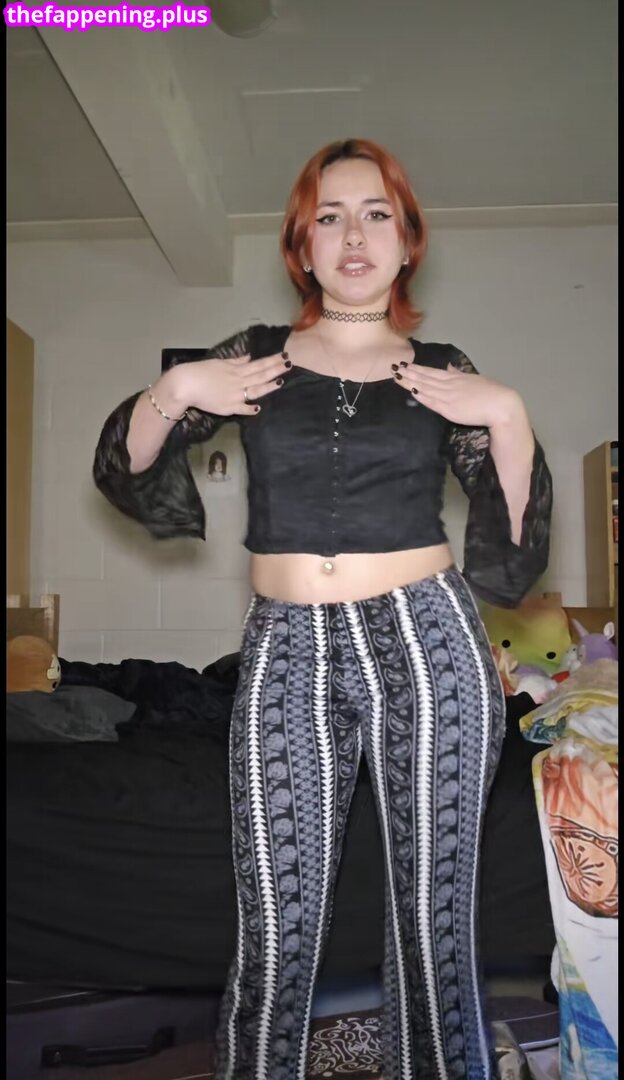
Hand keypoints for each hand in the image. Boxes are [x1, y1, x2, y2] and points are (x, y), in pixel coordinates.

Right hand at [164, 351, 290, 416]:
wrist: (185, 385)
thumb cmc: (200, 371)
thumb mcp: (219, 362)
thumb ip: (235, 361)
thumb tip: (249, 357)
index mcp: (236, 370)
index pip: (258, 364)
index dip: (272, 360)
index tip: (284, 356)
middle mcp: (238, 381)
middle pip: (260, 375)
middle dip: (276, 370)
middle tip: (290, 365)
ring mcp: (234, 395)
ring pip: (255, 390)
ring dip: (269, 386)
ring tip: (281, 382)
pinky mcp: (228, 408)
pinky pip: (242, 409)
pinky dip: (250, 409)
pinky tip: (259, 408)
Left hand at [393, 361, 523, 427]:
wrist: (501, 405)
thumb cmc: (492, 394)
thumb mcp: (475, 379)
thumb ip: (460, 374)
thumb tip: (450, 367)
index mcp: (456, 377)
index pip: (432, 372)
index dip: (418, 369)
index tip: (406, 365)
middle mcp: (450, 385)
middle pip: (425, 378)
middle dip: (409, 373)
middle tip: (394, 368)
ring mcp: (448, 396)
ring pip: (425, 388)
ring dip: (410, 382)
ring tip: (397, 377)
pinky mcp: (450, 409)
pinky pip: (432, 401)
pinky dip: (421, 396)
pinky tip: (412, 391)